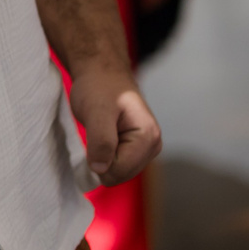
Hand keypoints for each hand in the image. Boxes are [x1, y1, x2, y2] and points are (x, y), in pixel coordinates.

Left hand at [68, 64, 161, 186]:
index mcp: (149, 137)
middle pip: (120, 175)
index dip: (99, 158)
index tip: (94, 133)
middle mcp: (154, 146)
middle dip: (102, 159)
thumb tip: (101, 169)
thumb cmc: (98, 87)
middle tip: (97, 131)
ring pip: (118, 174)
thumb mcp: (96, 110)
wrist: (101, 74)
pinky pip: (117, 167)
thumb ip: (101, 140)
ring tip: (101, 131)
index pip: (119, 170)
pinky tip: (104, 137)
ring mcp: (147, 149)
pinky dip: (105, 156)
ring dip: (103, 157)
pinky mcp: (138, 150)